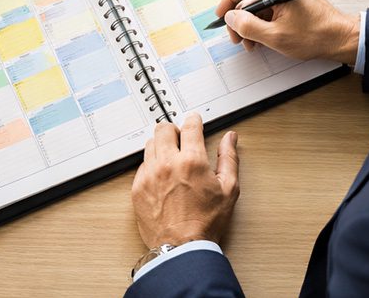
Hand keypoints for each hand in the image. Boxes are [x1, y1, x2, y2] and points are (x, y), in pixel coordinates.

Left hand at [131, 113, 239, 248]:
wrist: (181, 248)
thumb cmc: (206, 223)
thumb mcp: (229, 190)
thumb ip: (229, 159)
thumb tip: (230, 139)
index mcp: (192, 161)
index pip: (190, 126)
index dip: (193, 119)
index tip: (194, 120)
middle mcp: (167, 163)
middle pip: (163, 129)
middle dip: (174, 129)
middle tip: (181, 138)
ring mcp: (149, 175)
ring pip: (150, 144)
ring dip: (161, 145)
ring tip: (171, 158)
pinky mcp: (137, 187)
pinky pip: (142, 165)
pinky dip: (151, 165)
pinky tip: (161, 176)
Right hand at [216, 0, 359, 64]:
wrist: (342, 38)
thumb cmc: (316, 35)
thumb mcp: (275, 36)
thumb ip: (248, 26)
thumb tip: (231, 17)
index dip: (228, 1)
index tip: (221, 17)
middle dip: (239, 18)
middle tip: (236, 37)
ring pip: (259, 4)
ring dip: (251, 23)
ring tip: (250, 43)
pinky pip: (270, 8)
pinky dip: (263, 22)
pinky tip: (262, 39)